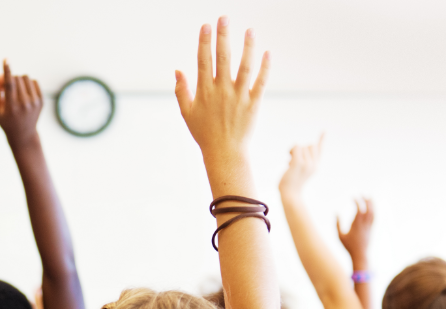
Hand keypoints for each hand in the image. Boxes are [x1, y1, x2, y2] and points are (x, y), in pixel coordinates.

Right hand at [0, 60, 42, 147]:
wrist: (23, 134)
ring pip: (26, 77)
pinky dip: (27, 84)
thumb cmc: (6, 120)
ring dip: (19, 80)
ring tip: (15, 90)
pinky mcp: (41, 101)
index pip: (10, 85)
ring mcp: (35, 102)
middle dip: (10, 79)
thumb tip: (1, 75)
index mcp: (12, 107)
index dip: (7, 71)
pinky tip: (24, 92)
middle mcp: (25, 104)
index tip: (6, 59)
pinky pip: (34, 82)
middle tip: (6, 88)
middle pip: (17, 78)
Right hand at [174, 17, 268, 162]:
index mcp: (204, 91)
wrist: (225, 153)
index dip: (204, 42)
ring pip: (244, 66)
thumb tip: (178, 70)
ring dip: (247, 46)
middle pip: (223, 58)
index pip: (204, 61)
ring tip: (250, 29)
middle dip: (223, 36)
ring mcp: (239, 96)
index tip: (206, 26)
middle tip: (224, 18)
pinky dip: (265, 67)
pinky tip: (267, 52)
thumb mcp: (187, 113)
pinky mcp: (254, 103)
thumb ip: (182, 91)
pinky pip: (261, 81)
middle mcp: (221, 91)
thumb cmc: (204, 133)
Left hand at [279, 137, 322, 194]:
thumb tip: (294, 152)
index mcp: (315, 166)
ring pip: (302, 146)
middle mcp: (314, 164)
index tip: (323, 131)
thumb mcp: (297, 171)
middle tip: (293, 157)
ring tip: (290, 162)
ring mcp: (307, 163)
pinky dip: (291, 150)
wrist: (290, 194)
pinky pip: (296, 147)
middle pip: (310, 145)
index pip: (319, 150)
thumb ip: (299, 161)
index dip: (321, 140)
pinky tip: (288, 160)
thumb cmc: (291, 184)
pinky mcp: (299, 163)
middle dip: (301, 148)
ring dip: (293, 151)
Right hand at [337, 198, 374, 267]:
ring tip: (369, 197)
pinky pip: (374, 217)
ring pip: (372, 213)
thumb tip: (336, 213)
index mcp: (356, 225)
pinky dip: (374, 210)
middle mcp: (364, 225)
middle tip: (362, 194)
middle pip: (368, 209)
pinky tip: (372, 207)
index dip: (357, 202)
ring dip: (372, 204)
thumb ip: (337, 224)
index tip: (353, 197)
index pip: (359, 210)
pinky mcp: (371, 229)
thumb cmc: (348, 246)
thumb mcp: (340, 235)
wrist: (360, 254)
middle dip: (366, 200)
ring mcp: (369, 227)